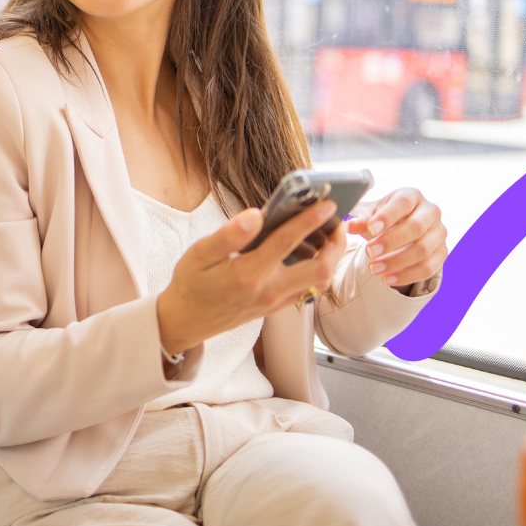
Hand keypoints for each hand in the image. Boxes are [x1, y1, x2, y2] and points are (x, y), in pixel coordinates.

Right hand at [156, 201, 346, 355]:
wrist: (186, 321)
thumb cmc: (191, 283)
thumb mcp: (199, 253)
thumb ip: (229, 234)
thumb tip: (256, 215)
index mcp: (249, 274)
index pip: (287, 242)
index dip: (310, 220)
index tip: (327, 203)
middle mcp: (269, 290)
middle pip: (320, 269)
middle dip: (336, 244)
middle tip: (339, 220)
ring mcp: (275, 302)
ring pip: (318, 282)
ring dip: (330, 257)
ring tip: (329, 233)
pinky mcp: (276, 307)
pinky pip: (307, 289)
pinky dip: (317, 269)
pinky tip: (311, 252)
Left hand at [347, 188, 446, 289]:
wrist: (399, 231)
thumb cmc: (382, 219)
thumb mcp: (369, 215)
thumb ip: (359, 219)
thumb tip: (349, 225)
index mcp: (411, 195)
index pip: (403, 203)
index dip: (387, 216)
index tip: (370, 229)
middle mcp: (430, 211)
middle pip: (416, 227)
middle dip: (391, 242)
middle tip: (369, 252)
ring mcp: (439, 232)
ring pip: (423, 249)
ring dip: (397, 262)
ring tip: (374, 269)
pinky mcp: (442, 252)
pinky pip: (428, 267)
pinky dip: (407, 276)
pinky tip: (387, 279)